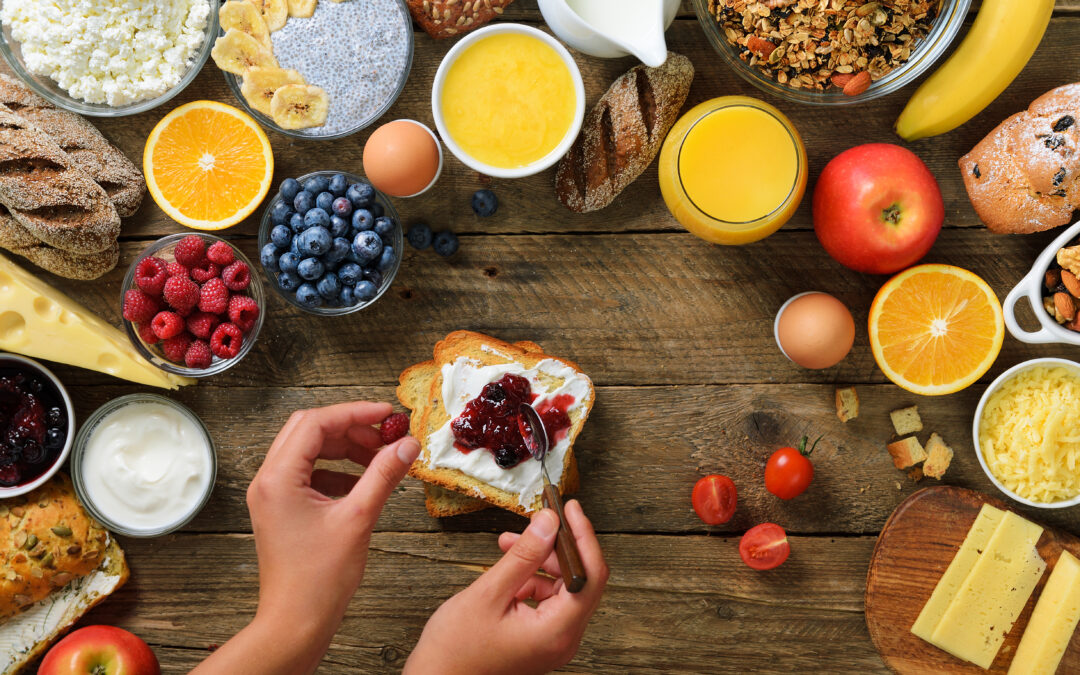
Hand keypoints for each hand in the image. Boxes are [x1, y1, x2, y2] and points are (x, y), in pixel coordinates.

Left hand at [227, 402, 417, 671]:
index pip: (315, 423)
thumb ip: (383, 475)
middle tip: (385, 434)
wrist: (295, 623)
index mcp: (278, 478)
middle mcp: (268, 481)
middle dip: (349, 427)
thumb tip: (406, 444)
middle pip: (308, 430)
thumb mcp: (359, 519)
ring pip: (309, 450)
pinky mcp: (281, 509)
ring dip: (344, 448)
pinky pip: (308, 473)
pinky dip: (337, 469)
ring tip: (379, 458)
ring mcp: (272, 495)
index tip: (387, 414)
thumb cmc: (318, 580)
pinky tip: (363, 482)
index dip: (354, 413)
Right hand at [405, 500, 607, 674]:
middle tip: (539, 520)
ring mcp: (553, 641)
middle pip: (579, 580)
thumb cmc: (455, 651)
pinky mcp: (540, 639)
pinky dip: (531, 578)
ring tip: (511, 544)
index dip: (583, 536)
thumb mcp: (489, 593)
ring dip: (540, 561)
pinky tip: (508, 569)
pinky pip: (547, 600)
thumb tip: (549, 523)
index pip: (589, 575)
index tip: (570, 508)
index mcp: (557, 631)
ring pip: (561, 587)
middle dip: (556, 546)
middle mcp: (563, 639)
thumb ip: (523, 556)